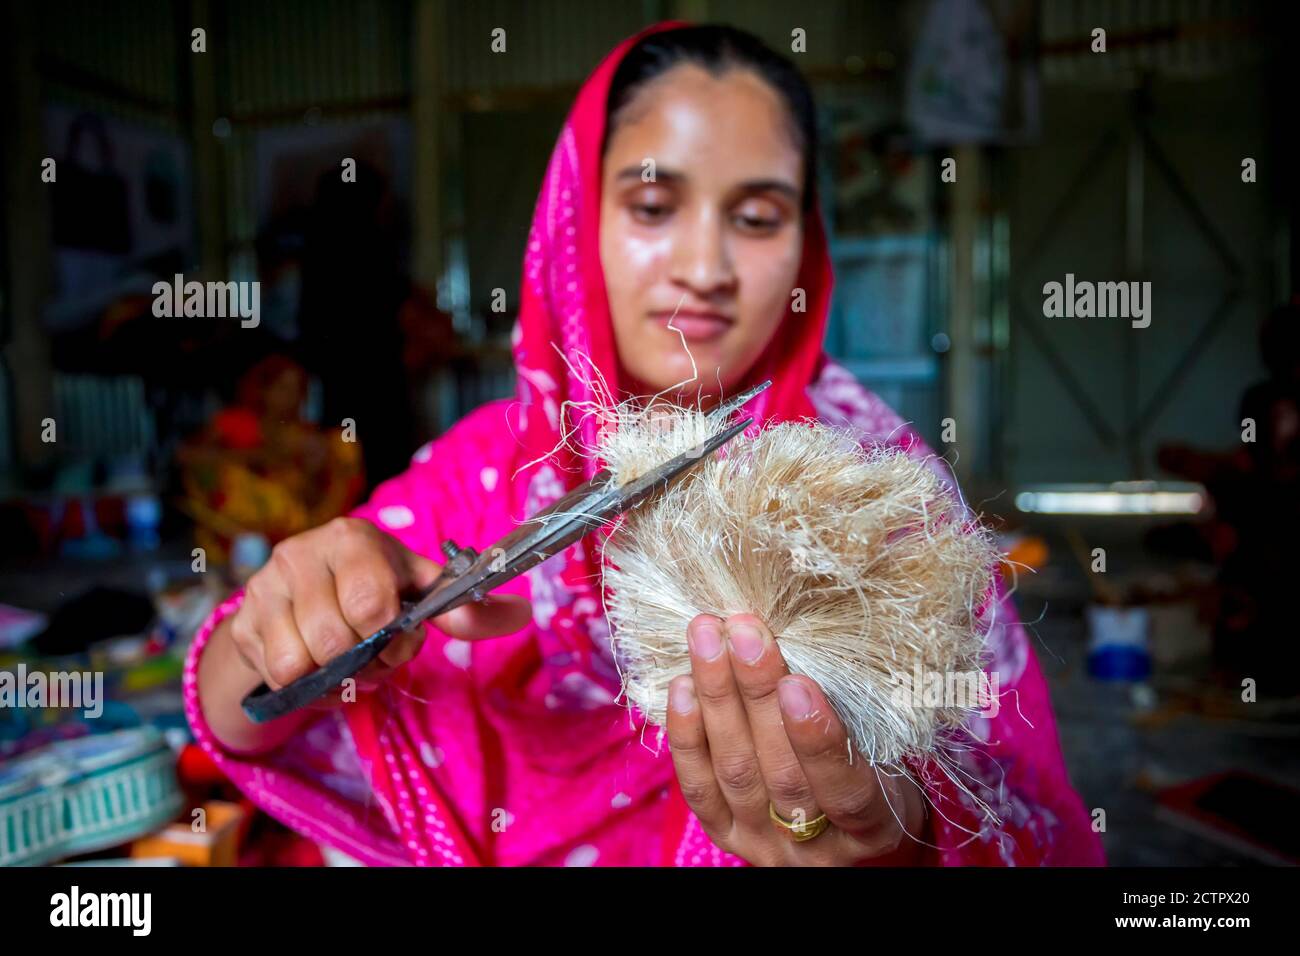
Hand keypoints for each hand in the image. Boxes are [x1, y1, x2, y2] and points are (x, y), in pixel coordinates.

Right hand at [231, 517, 532, 699]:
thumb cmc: (374, 590)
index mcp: (352, 538)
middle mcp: (301, 554)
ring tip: (345, 662)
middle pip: (335, 642)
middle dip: (363, 663)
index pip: (371, 604)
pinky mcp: (241, 624)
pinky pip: (277, 678)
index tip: (399, 637)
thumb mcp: (419, 592)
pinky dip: (305, 687)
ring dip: (333, 678)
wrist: (301, 601)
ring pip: (300, 664)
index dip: (391, 638)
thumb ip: (465, 608)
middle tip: (372, 657)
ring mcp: (263, 588)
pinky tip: (317, 668)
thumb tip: (521, 615)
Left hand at [666, 613, 926, 865]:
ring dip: (717, 697)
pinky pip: (699, 787)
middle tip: (743, 631)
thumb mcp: (887, 751)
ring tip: (707, 638)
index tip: (798, 683)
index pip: (845, 791)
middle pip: (780, 772)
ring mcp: (763, 842)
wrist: (843, 824)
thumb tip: (804, 641)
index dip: (818, 739)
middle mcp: (813, 848)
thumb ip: (853, 716)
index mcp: (870, 829)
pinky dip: (688, 734)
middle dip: (758, 693)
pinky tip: (682, 686)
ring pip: (735, 771)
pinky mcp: (725, 834)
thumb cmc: (875, 769)